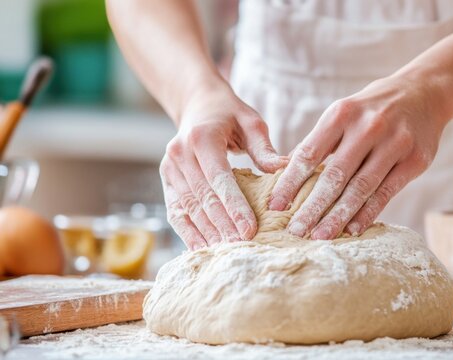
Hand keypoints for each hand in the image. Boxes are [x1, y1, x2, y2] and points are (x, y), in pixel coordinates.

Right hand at [160, 80, 287, 248]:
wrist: (198, 105)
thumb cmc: (230, 115)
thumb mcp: (251, 122)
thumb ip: (264, 148)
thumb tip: (284, 169)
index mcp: (201, 137)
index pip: (219, 178)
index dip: (234, 206)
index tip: (250, 229)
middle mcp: (179, 153)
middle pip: (203, 198)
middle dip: (223, 226)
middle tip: (243, 247)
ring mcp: (169, 168)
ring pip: (188, 208)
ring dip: (207, 233)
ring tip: (227, 253)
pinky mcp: (166, 181)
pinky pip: (176, 212)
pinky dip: (189, 233)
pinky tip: (203, 249)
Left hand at [269, 75, 448, 238]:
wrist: (424, 92)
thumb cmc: (372, 109)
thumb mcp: (344, 113)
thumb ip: (320, 142)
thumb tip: (287, 176)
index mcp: (342, 114)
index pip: (309, 154)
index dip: (290, 183)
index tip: (275, 206)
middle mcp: (368, 127)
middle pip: (334, 175)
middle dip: (312, 207)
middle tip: (295, 230)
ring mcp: (394, 143)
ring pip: (361, 188)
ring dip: (338, 216)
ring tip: (320, 236)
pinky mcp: (415, 160)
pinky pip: (386, 193)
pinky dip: (367, 213)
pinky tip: (351, 229)